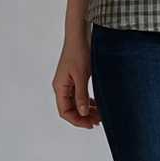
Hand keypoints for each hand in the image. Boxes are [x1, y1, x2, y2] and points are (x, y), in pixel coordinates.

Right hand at [52, 0, 100, 128]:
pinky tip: (97, 104)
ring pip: (76, 103)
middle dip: (84, 117)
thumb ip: (81, 95)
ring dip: (87, 110)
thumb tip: (83, 113)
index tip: (91, 124)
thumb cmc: (78, 52)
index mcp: (60, 87)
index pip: (65, 112)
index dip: (78, 120)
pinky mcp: (75, 79)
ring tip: (100, 115)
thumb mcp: (81, 76)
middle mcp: (62, 87)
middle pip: (70, 109)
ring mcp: (68, 83)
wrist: (80, 36)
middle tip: (98, 121)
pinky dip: (88, 102)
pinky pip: (79, 95)